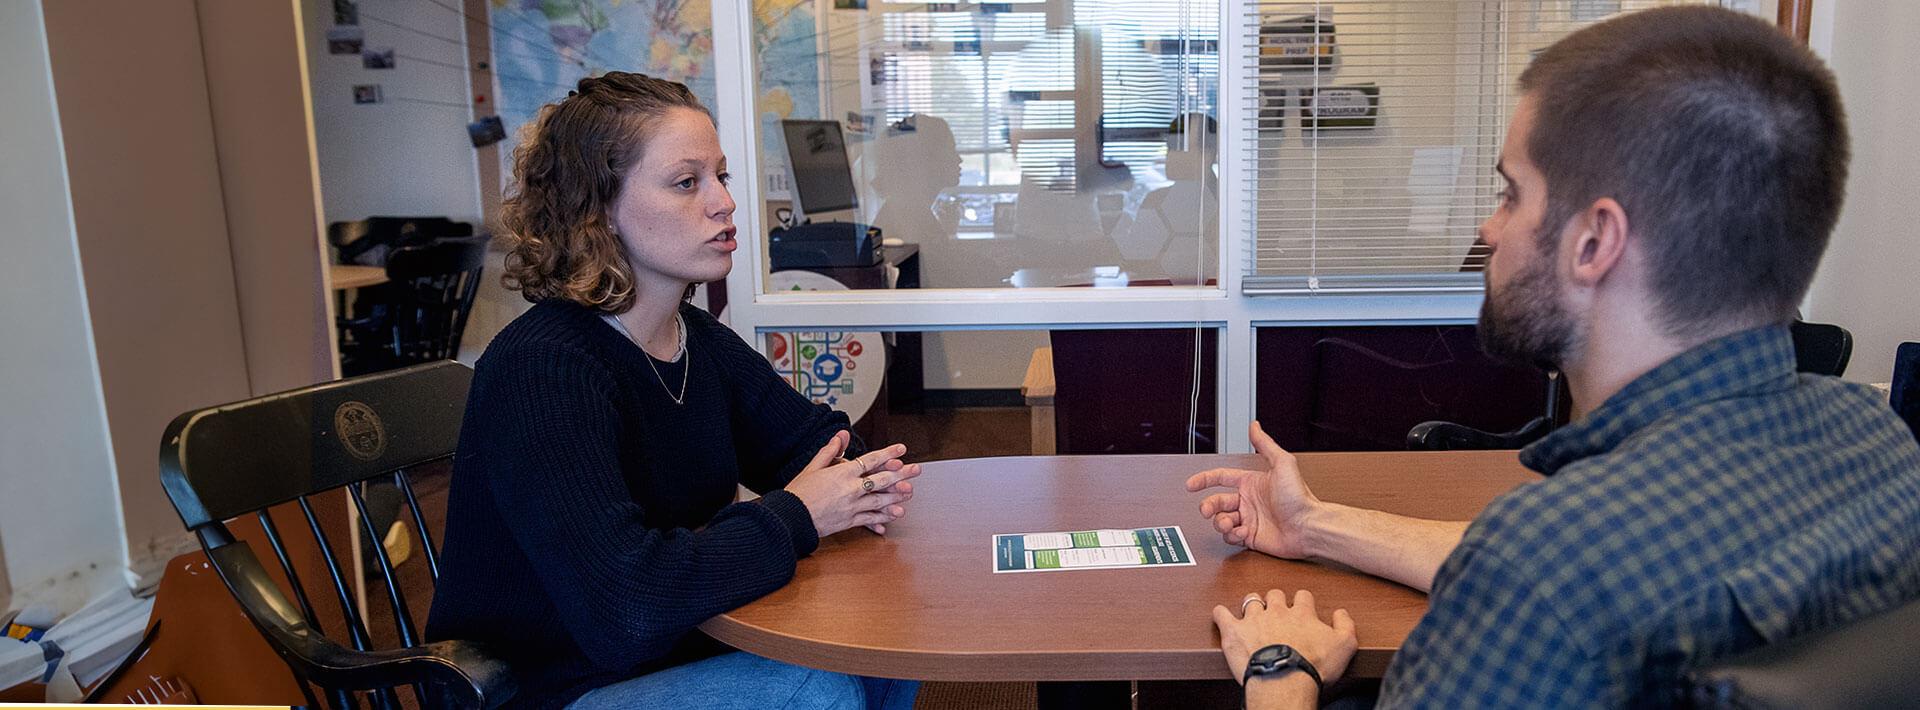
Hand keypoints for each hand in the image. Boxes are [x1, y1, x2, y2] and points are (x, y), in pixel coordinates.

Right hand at [784, 431, 921, 537]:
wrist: (790, 516)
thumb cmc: (799, 491)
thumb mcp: (813, 467)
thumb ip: (830, 451)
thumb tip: (842, 435)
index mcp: (842, 473)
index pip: (871, 460)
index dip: (888, 453)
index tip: (902, 449)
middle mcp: (850, 489)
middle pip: (882, 479)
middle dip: (901, 474)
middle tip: (916, 469)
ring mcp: (851, 506)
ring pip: (880, 500)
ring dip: (897, 496)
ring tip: (910, 493)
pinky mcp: (849, 521)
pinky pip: (870, 519)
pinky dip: (883, 517)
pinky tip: (894, 515)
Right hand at [1186, 421, 1323, 558]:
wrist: (1307, 527)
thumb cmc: (1298, 497)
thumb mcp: (1282, 464)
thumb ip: (1265, 444)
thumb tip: (1255, 426)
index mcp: (1251, 483)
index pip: (1221, 477)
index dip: (1204, 479)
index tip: (1191, 485)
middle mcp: (1248, 500)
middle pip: (1216, 501)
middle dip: (1208, 506)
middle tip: (1206, 510)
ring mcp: (1249, 519)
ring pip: (1221, 520)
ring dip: (1220, 522)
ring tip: (1229, 523)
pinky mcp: (1250, 537)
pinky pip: (1231, 536)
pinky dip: (1233, 535)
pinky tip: (1244, 532)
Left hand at [1213, 589, 1356, 687]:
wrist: (1284, 680)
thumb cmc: (1312, 666)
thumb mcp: (1345, 646)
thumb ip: (1345, 625)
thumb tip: (1341, 612)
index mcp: (1301, 613)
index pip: (1302, 596)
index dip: (1301, 602)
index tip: (1300, 609)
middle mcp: (1276, 611)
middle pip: (1275, 594)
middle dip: (1275, 600)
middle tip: (1276, 612)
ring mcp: (1253, 619)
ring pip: (1250, 601)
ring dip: (1252, 605)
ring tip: (1253, 615)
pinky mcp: (1234, 632)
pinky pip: (1222, 614)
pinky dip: (1221, 614)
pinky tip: (1222, 616)